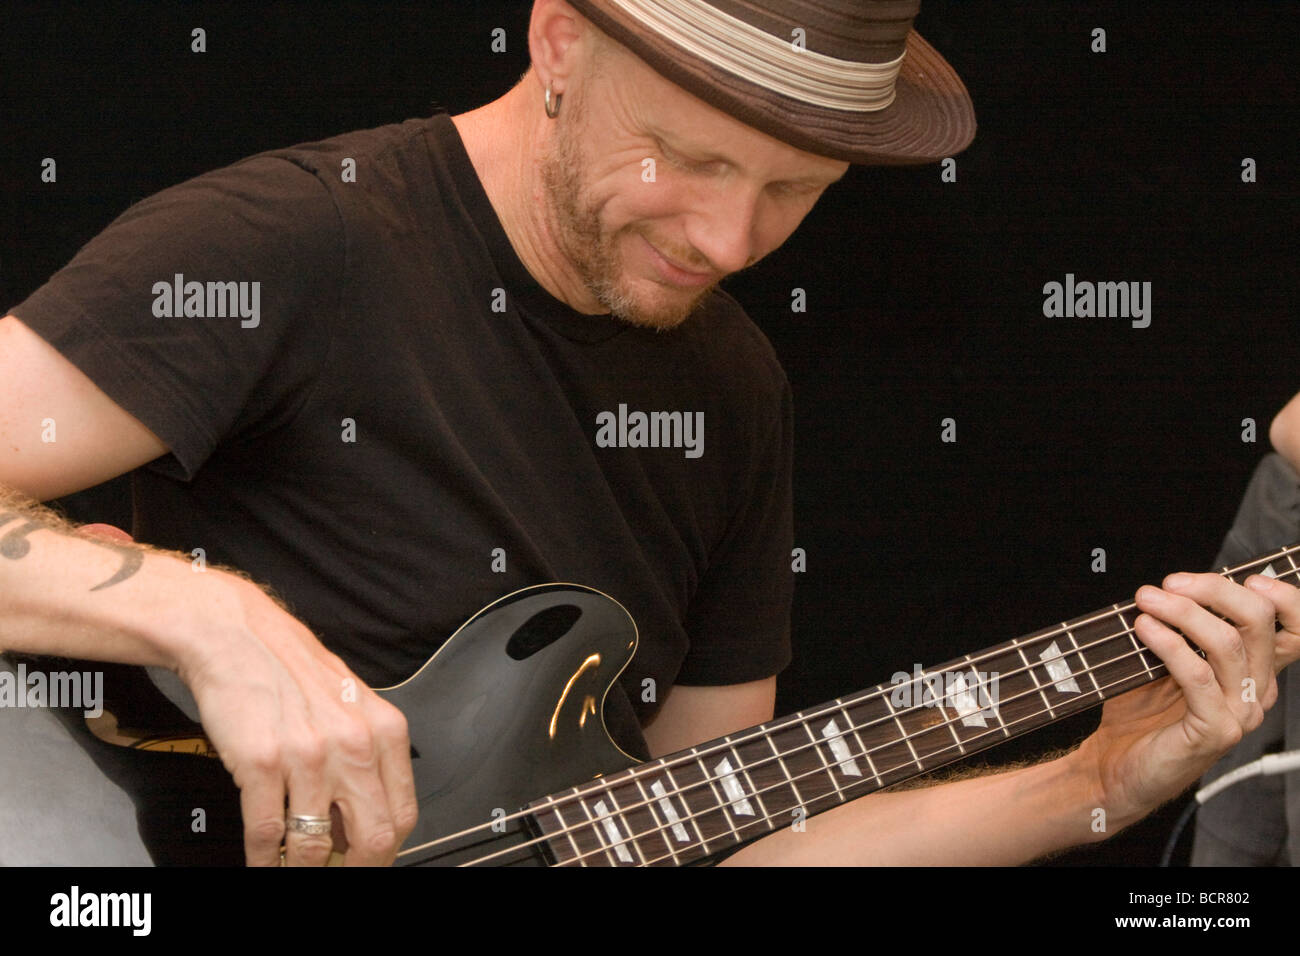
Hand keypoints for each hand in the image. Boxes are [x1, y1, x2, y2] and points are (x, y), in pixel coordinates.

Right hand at [174, 573, 418, 866]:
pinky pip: (267, 833)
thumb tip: (364, 818)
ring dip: (302, 868)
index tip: (369, 859)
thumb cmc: (292, 670)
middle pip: (374, 838)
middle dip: (356, 868)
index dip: (386, 851)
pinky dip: (262, 858)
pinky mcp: (263, 763)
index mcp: (384, 731)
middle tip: (336, 872)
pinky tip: (261, 859)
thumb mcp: (352, 707)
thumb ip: (366, 758)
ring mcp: (309, 756)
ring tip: (293, 869)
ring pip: (315, 845)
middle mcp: (353, 745)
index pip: (403, 813)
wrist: (238, 637)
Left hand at [1075, 570, 1299, 831]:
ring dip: (1182, 612)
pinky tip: (1144, 628)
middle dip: (1213, 590)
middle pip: (1257, 623)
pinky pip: (1197, 674)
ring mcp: (1239, 713)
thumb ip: (1182, 629)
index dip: (1283, 598)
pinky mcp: (1215, 731)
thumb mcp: (1166, 660)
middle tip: (1168, 582)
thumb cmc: (1140, 712)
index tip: (1246, 575)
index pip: (1294, 630)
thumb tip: (1172, 586)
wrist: (1116, 766)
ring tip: (1146, 600)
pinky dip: (1168, 643)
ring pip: (1226, 643)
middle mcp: (1257, 691)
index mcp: (1255, 671)